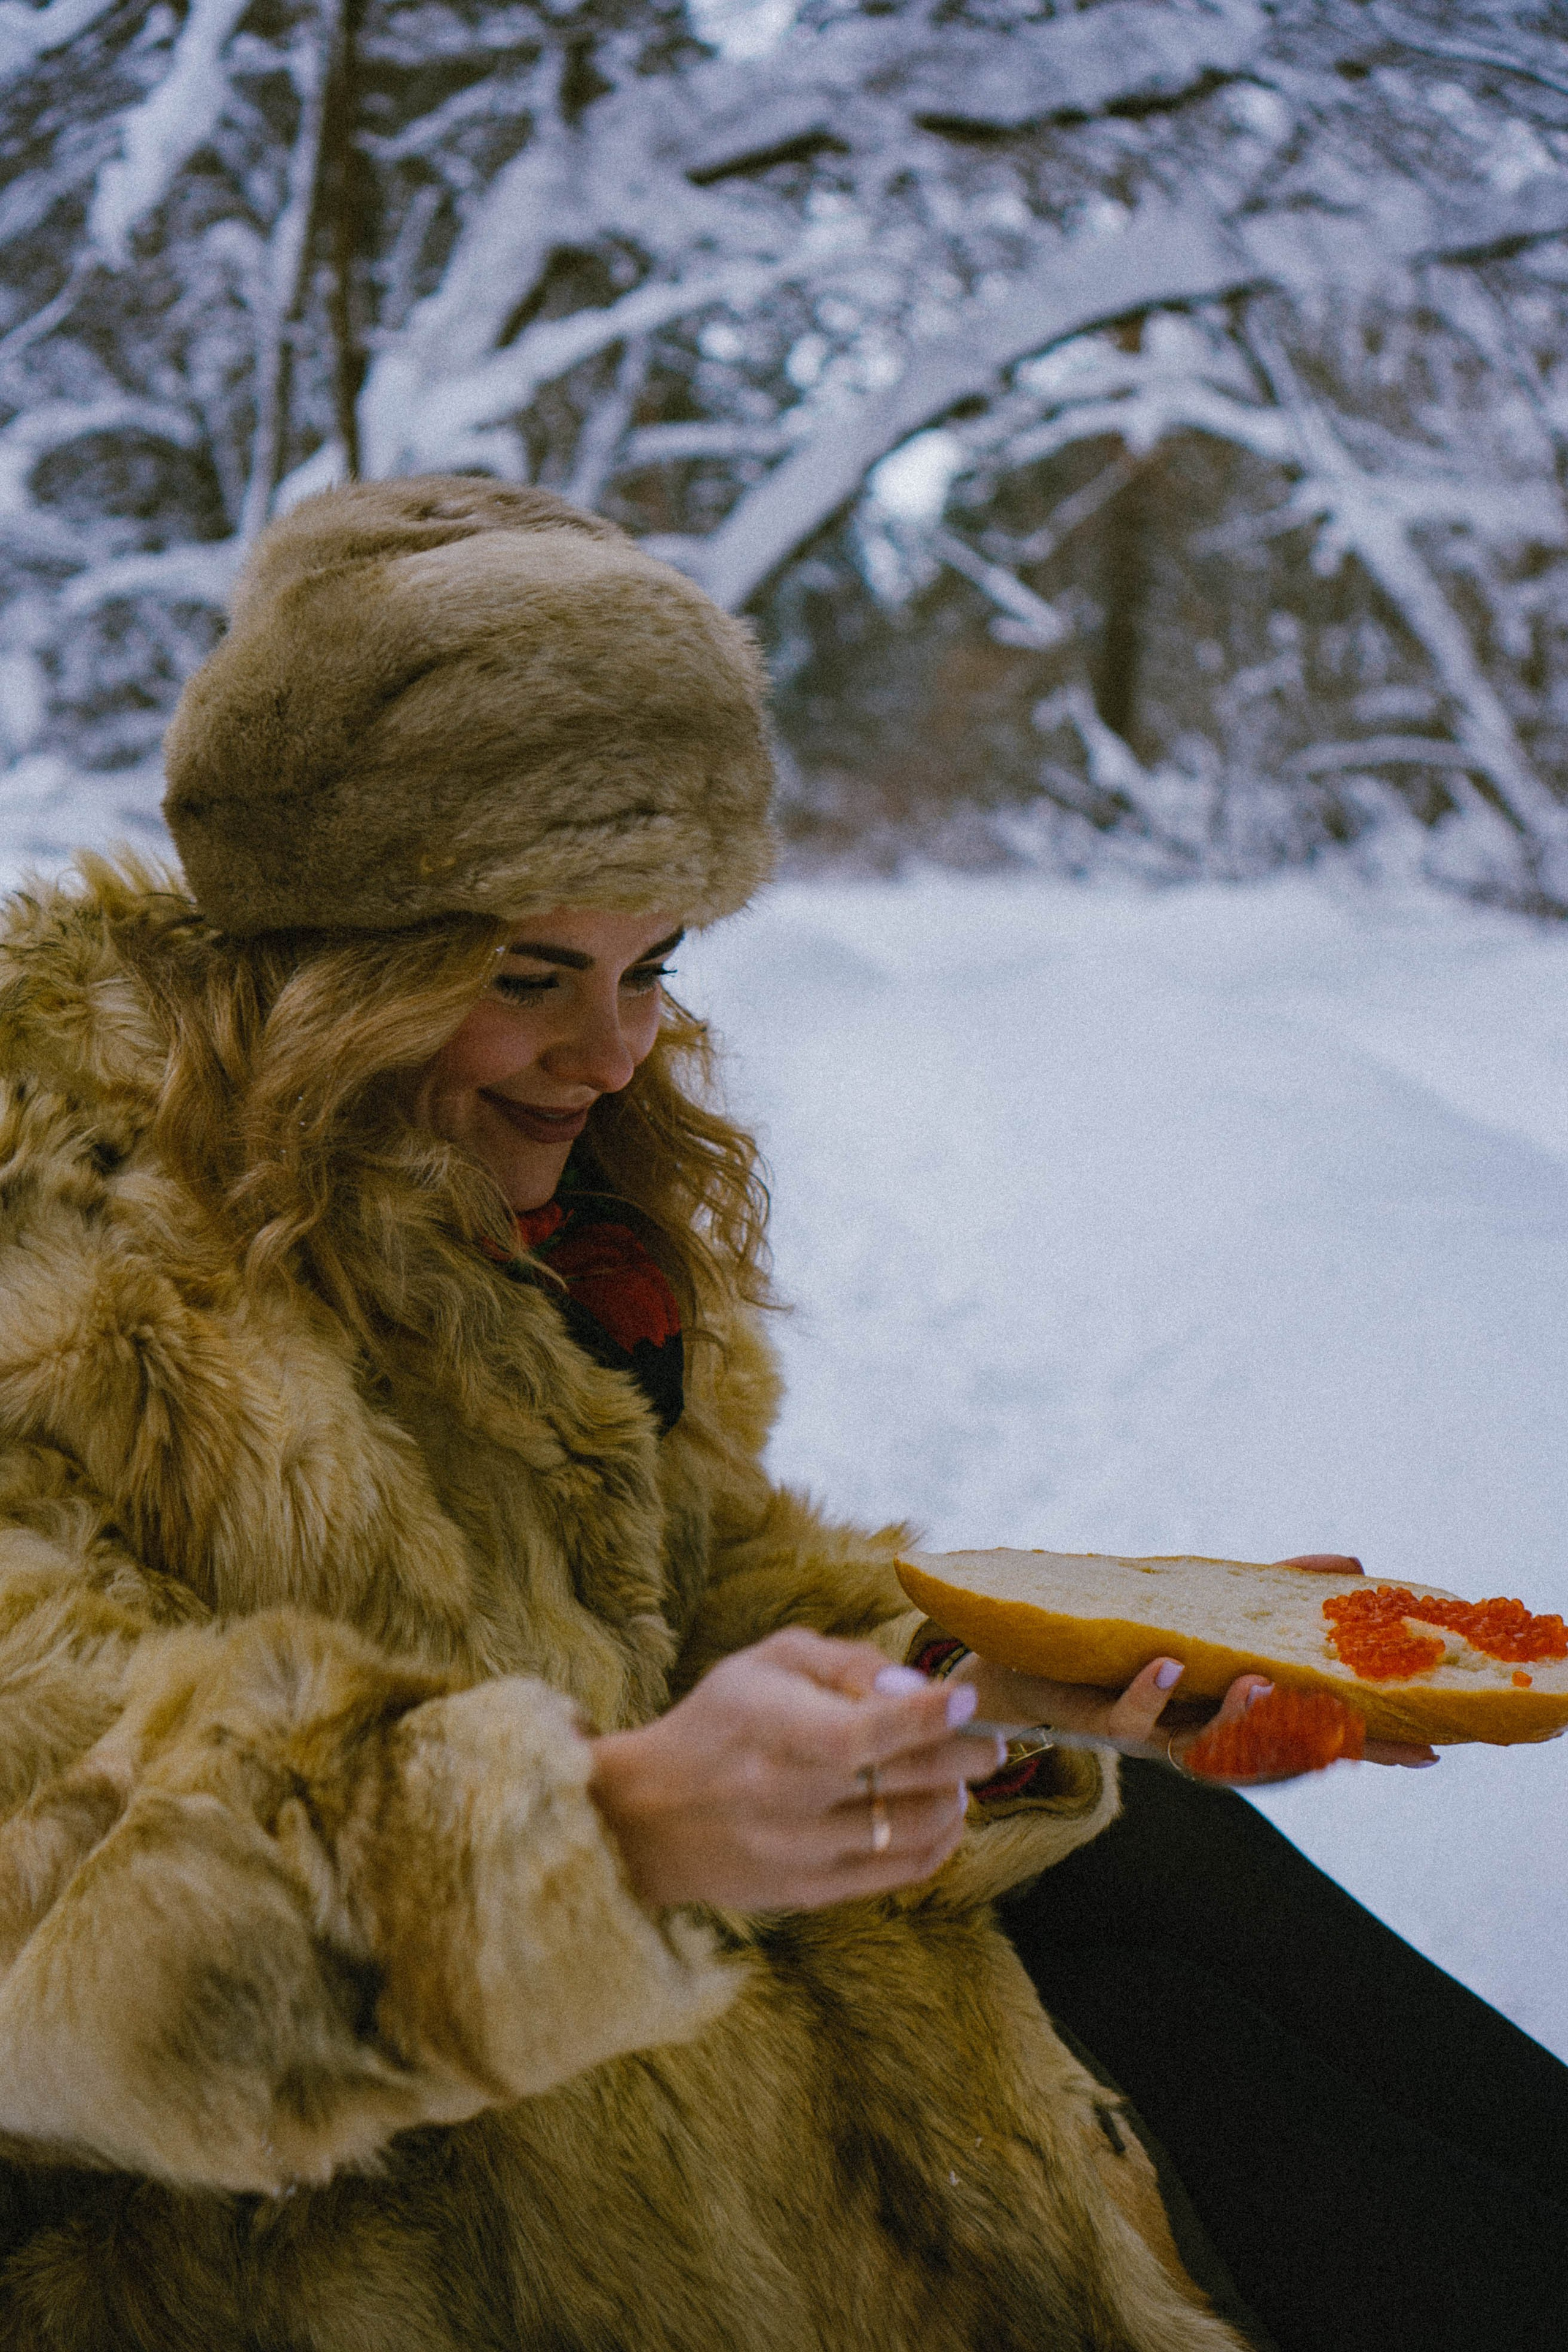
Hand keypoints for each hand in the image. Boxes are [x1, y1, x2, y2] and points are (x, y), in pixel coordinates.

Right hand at [587, 1629, 1007, 1910]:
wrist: (649, 1816)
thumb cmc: (719, 1721)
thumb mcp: (767, 1662)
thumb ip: (844, 1662)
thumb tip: (912, 1686)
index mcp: (777, 1734)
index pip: (869, 1732)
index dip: (929, 1715)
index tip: (967, 1697)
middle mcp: (792, 1799)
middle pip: (910, 1780)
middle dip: (967, 1754)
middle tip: (986, 1736)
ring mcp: (805, 1853)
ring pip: (918, 1829)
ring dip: (956, 1797)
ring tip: (957, 1775)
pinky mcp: (812, 1892)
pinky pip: (901, 1872)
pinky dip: (939, 1841)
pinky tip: (944, 1813)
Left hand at [947, 1551, 1437, 1782]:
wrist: (1019, 1669)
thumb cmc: (1123, 1644)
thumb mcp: (1205, 1610)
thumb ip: (1271, 1589)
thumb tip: (1350, 1564)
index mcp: (1228, 1715)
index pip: (1309, 1739)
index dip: (1369, 1751)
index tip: (1433, 1753)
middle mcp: (1194, 1735)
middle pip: (1264, 1757)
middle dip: (1310, 1748)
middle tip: (1356, 1732)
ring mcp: (1145, 1733)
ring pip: (1197, 1744)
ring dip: (1232, 1719)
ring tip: (1262, 1683)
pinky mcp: (1091, 1717)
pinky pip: (1124, 1715)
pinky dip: (1148, 1690)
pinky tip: (1167, 1661)